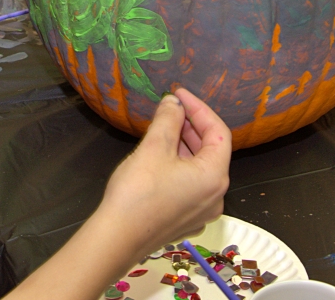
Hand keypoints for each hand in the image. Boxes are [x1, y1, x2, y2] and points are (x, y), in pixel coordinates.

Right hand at [99, 89, 231, 256]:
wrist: (116, 239)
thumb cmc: (138, 192)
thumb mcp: (154, 147)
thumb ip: (168, 119)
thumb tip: (174, 102)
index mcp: (215, 176)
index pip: (218, 132)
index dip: (199, 108)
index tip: (179, 94)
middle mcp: (215, 196)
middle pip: (211, 151)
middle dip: (191, 127)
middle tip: (170, 109)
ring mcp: (202, 211)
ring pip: (199, 169)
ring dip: (184, 146)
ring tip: (162, 130)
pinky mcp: (186, 220)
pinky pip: (190, 186)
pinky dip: (179, 167)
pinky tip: (159, 158)